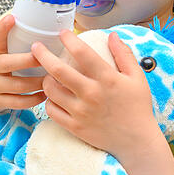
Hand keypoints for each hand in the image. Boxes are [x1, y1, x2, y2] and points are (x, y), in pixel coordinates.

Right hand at [0, 14, 47, 114]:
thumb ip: (6, 41)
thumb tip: (23, 17)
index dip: (3, 27)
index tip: (12, 17)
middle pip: (9, 63)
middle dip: (29, 60)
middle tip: (45, 58)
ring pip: (18, 86)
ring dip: (38, 83)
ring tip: (52, 79)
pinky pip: (18, 102)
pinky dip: (34, 100)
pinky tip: (44, 95)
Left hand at [31, 30, 163, 159]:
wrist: (137, 142)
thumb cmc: (138, 107)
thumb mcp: (137, 78)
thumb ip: (124, 54)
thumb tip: (111, 35)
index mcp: (107, 79)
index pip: (82, 53)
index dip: (69, 39)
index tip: (63, 32)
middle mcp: (91, 94)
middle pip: (58, 70)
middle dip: (42, 54)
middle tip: (36, 46)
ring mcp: (81, 112)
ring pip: (50, 90)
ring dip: (45, 79)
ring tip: (47, 74)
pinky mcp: (75, 127)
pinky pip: (51, 110)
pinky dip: (49, 100)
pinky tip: (53, 95)